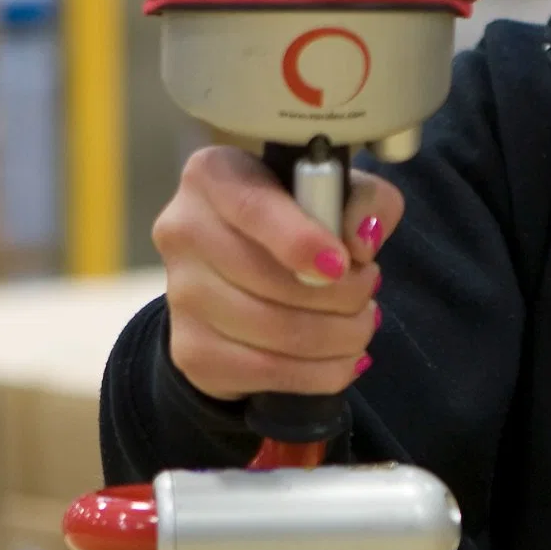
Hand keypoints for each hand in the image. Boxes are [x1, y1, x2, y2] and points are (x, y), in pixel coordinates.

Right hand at [154, 146, 402, 401]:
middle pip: (270, 279)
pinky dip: (321, 373)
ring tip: (360, 323)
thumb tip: (361, 239)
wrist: (243, 282)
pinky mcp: (191, 351)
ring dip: (340, 336)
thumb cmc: (298, 224)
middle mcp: (184, 230)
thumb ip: (364, 200)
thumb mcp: (339, 195)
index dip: (300, 241)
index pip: (254, 208)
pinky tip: (342, 358)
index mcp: (215, 176)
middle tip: (369, 289)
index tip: (342, 265)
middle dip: (342, 294)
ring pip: (274, 332)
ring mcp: (181, 296)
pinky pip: (267, 372)